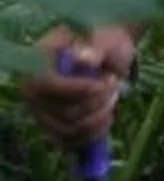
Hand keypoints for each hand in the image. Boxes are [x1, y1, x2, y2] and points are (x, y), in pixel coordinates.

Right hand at [23, 27, 133, 151]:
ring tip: (112, 98)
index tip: (108, 82)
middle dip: (98, 102)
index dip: (79, 89)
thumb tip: (83, 58)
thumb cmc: (104, 41)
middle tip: (114, 83)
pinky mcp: (52, 126)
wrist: (106, 52)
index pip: (48, 85)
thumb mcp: (104, 39)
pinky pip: (68, 141)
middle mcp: (32, 90)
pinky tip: (106, 117)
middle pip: (64, 112)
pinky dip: (92, 134)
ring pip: (69, 130)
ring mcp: (40, 111)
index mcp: (37, 62)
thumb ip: (96, 48)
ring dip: (99, 117)